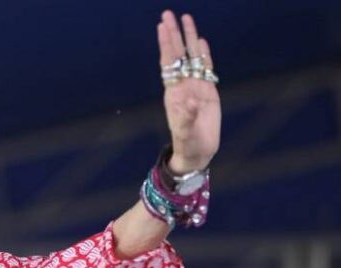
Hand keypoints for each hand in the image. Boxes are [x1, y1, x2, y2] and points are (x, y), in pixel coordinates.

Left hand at [158, 10, 221, 172]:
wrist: (197, 150)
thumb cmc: (188, 143)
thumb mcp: (186, 132)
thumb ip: (186, 118)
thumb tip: (188, 102)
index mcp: (174, 92)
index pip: (168, 62)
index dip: (166, 44)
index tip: (162, 26)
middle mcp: (183, 85)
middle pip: (178, 53)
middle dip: (173, 34)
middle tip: (168, 13)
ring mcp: (196, 86)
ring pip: (192, 56)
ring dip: (189, 38)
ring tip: (186, 18)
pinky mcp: (208, 90)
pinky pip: (206, 68)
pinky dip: (203, 54)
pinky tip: (201, 41)